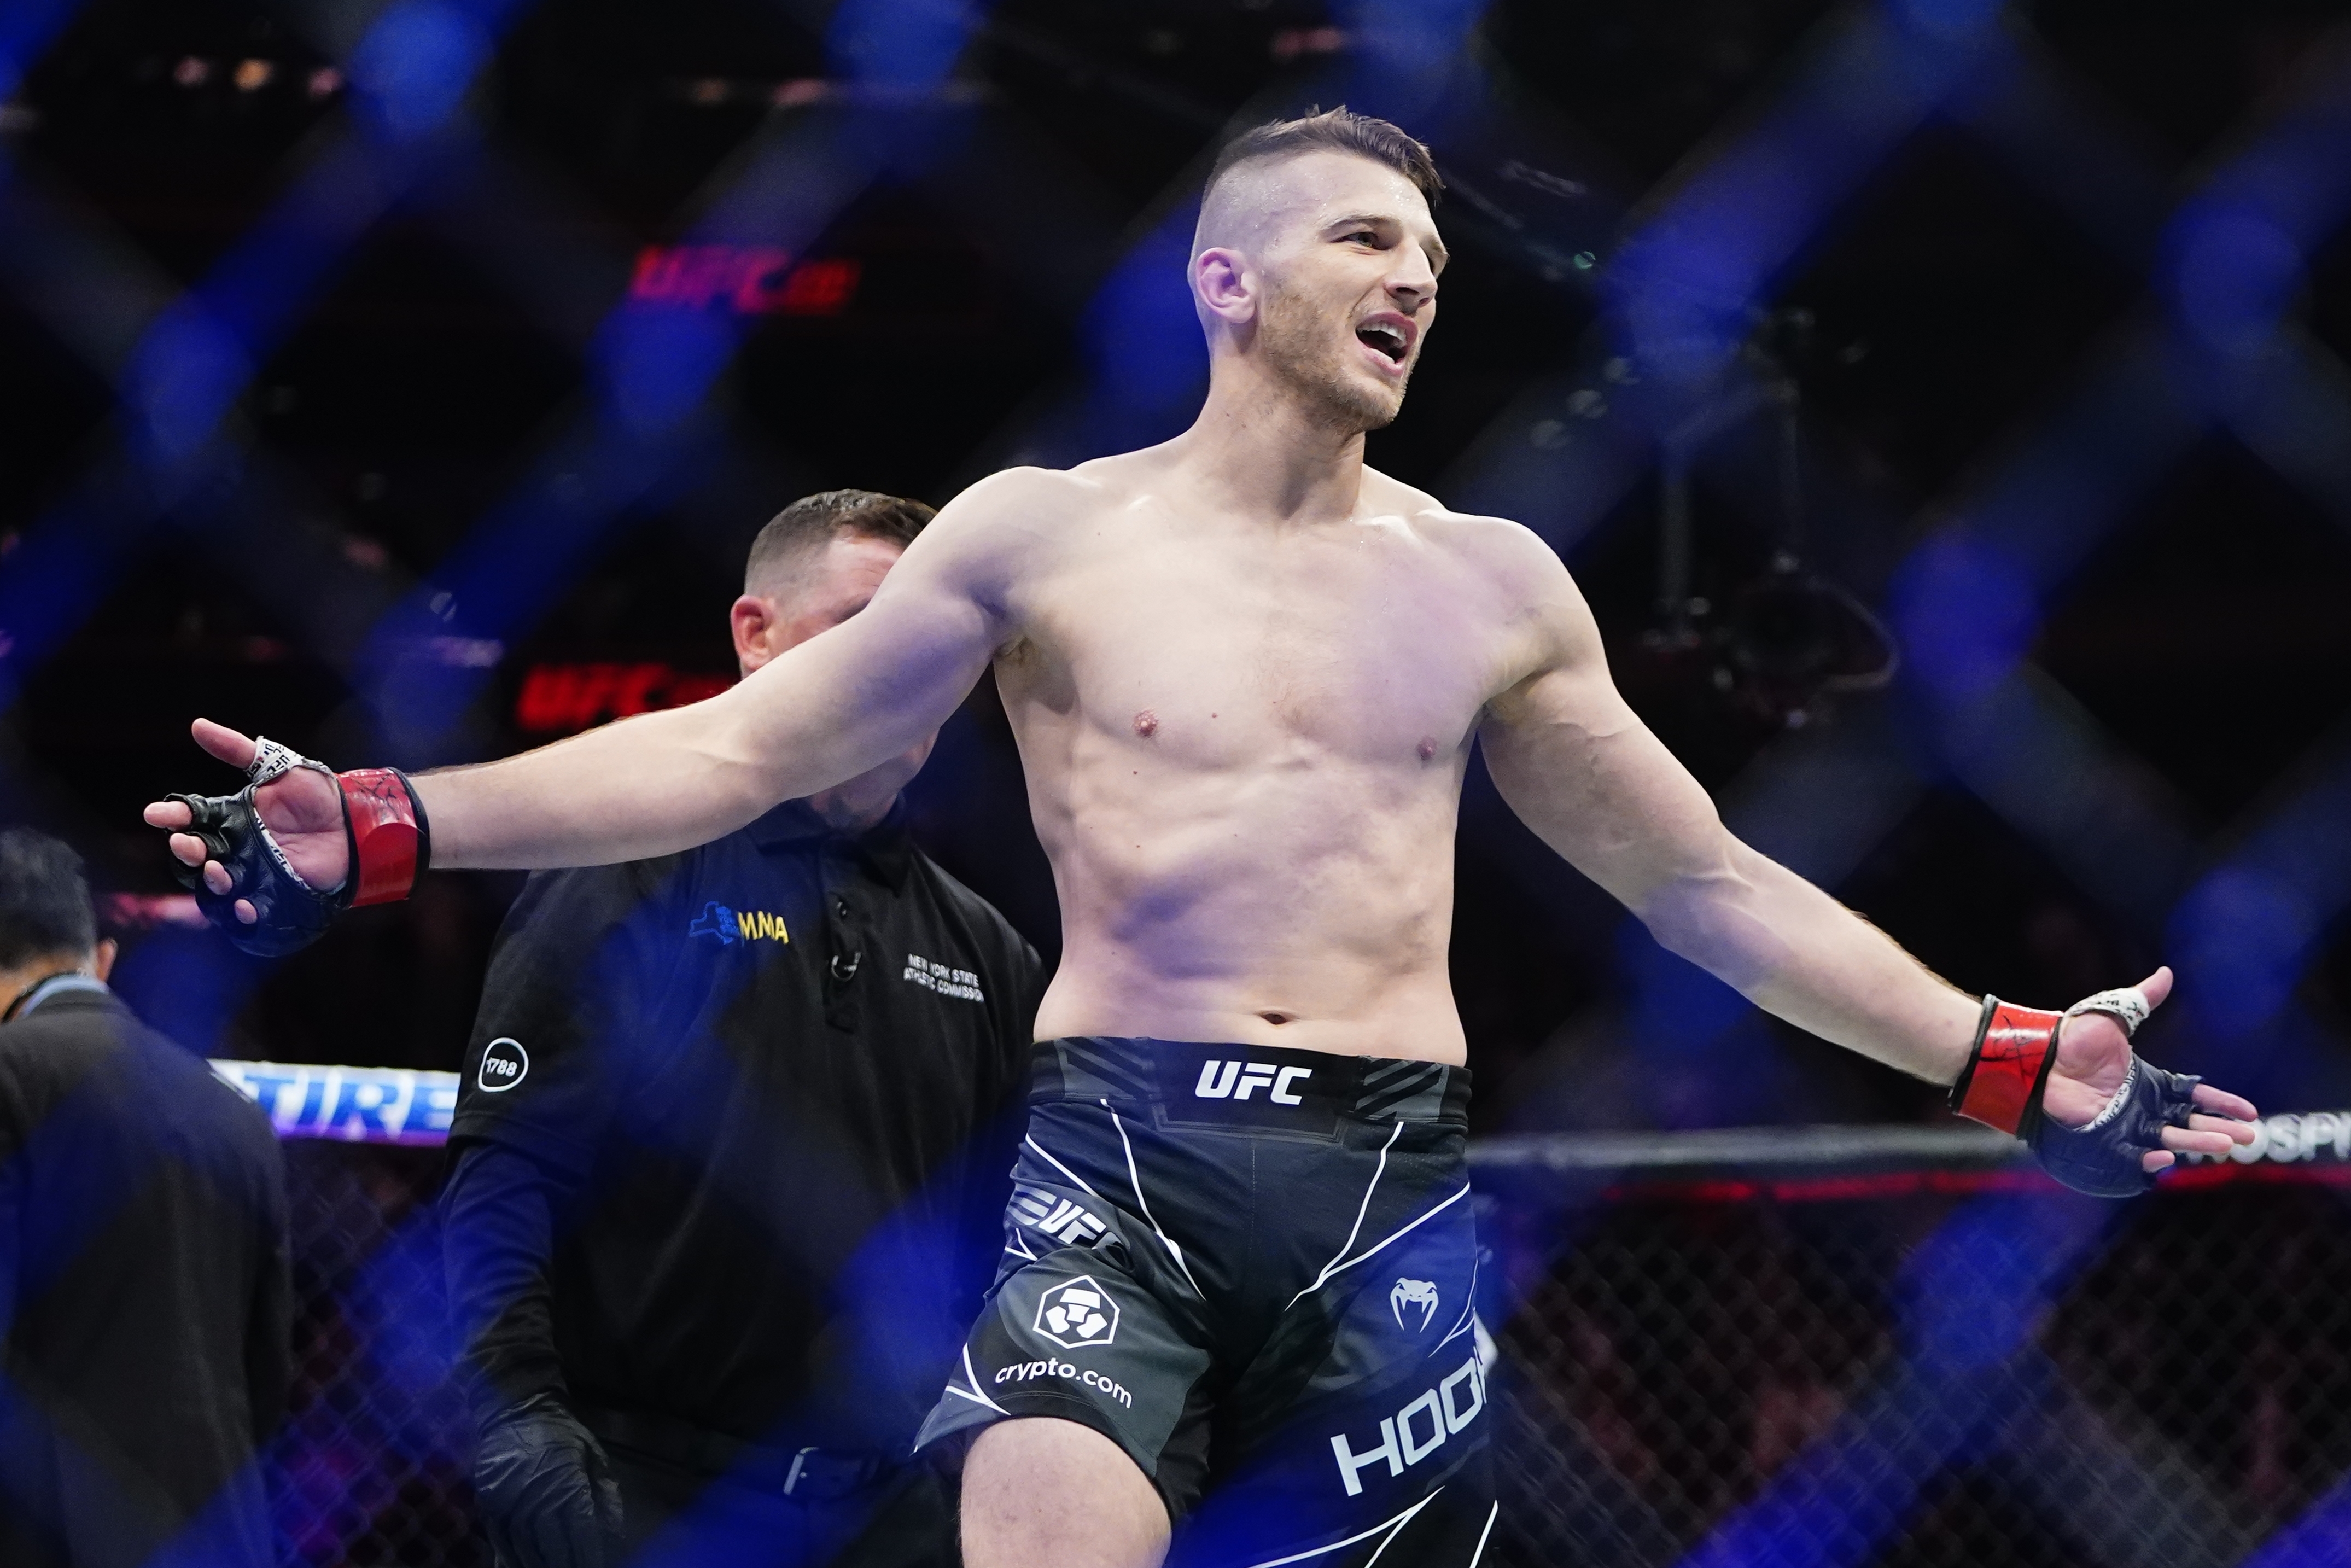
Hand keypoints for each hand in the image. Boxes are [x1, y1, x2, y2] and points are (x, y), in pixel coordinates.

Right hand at [140, 720, 347, 923]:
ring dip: (209, 880)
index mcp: (229, 817)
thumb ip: (237, 749)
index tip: (156, 813)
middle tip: (184, 842)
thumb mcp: (277, 766)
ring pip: (215, 883)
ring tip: (214, 868)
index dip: (171, 815)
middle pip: (196, 853)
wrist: (354, 823)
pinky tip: (242, 905)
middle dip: (185, 849)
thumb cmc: (315, 794)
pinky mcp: (272, 893)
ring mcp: (251, 871)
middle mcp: (234, 846)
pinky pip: (248, 910)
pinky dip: (240, 912)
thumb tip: (197, 725)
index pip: (190, 817)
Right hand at [474, 1396, 624, 1567]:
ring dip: (538, 1566)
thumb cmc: (561, 1431)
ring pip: (525, 1548)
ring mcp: (509, 1503)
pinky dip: (509, 1558)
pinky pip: (500, 1540)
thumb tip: (615, 1531)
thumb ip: (604, 1492)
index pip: (580, 1533)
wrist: (517, 1407)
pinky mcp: (490, 1504)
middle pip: (552, 1547)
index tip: (598, 1564)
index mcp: (566, 1485)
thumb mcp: (593, 1453)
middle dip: (566, 1564)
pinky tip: (518, 1567)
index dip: (589, 1555)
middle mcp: (536, 1498)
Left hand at [2039, 967, 2258, 1171]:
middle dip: (2220, 1130)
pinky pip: (2134, 1157)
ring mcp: (2125, 1126)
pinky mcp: (2105, 1141)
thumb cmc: (2072, 1037)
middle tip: (2248, 1137)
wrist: (2039, 1059)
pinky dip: (2152, 1160)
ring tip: (2225, 1146)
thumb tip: (2166, 972)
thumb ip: (2142, 998)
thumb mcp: (2112, 1014)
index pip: (2195, 1097)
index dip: (2222, 1104)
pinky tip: (2168, 1157)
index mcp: (2149, 1082)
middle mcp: (2142, 1107)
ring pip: (2172, 1141)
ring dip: (2199, 1144)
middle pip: (2190, 1123)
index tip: (2249, 1112)